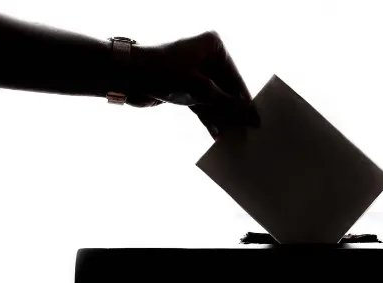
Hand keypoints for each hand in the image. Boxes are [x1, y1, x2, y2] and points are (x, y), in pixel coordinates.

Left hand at [129, 31, 259, 138]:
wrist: (127, 76)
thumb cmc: (165, 73)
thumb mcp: (201, 90)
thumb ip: (229, 105)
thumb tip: (252, 117)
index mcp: (213, 46)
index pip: (236, 77)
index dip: (245, 100)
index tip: (256, 119)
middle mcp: (206, 57)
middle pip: (227, 89)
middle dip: (233, 111)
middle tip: (246, 131)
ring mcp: (195, 73)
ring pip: (215, 99)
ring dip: (222, 117)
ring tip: (233, 136)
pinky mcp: (185, 87)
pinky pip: (203, 104)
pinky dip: (209, 117)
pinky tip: (217, 133)